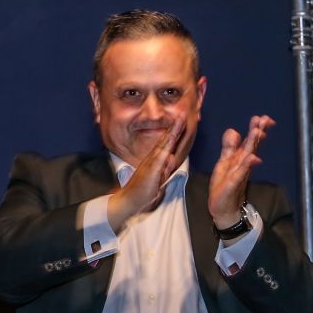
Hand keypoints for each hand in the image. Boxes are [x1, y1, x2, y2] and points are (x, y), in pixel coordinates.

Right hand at [107, 116, 185, 231]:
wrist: (130, 200)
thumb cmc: (143, 191)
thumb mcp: (157, 178)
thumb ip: (164, 168)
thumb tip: (171, 158)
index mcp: (156, 160)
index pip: (167, 143)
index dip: (175, 131)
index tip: (181, 121)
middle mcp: (154, 157)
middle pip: (167, 139)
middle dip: (175, 126)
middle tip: (183, 113)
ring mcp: (152, 161)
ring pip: (165, 142)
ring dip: (173, 130)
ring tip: (180, 118)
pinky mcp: (152, 168)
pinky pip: (162, 154)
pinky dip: (167, 144)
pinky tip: (172, 136)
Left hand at [209, 114, 272, 225]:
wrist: (224, 208)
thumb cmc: (225, 185)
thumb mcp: (224, 162)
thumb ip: (229, 147)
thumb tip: (233, 130)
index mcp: (239, 158)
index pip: (250, 141)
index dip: (255, 129)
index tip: (261, 117)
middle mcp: (242, 164)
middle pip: (252, 145)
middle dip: (258, 132)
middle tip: (265, 119)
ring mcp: (239, 173)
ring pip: (248, 156)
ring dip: (254, 144)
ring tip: (258, 132)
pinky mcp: (234, 183)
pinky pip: (241, 172)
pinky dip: (247, 165)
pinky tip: (252, 157)